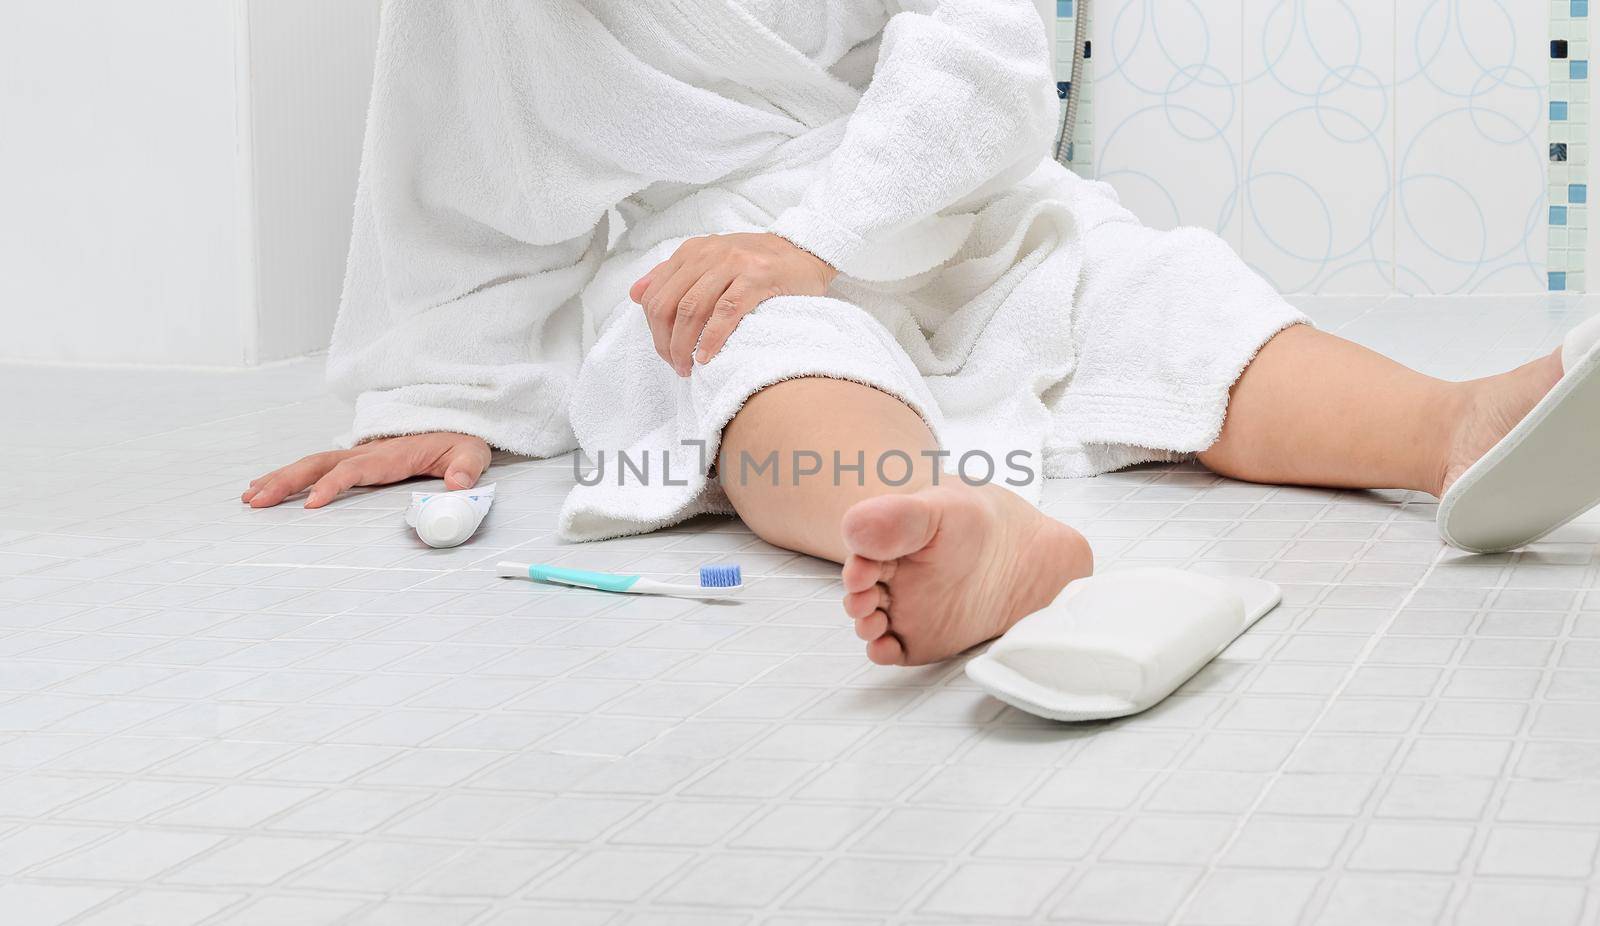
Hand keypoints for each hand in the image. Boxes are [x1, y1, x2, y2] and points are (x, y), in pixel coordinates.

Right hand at [242, 432, 490, 508]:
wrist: (457, 422)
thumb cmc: (461, 440)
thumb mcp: (473, 452)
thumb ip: (467, 468)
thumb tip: (457, 484)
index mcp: (391, 454)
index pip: (354, 469)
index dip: (332, 485)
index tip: (310, 504)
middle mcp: (367, 452)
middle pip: (319, 464)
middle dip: (286, 481)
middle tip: (257, 501)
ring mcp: (358, 454)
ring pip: (311, 464)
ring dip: (279, 479)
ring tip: (250, 497)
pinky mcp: (356, 460)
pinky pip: (318, 467)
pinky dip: (290, 476)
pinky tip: (269, 488)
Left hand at [630, 232, 837, 375]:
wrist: (806, 252)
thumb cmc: (758, 264)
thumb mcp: (710, 262)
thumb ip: (672, 275)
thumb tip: (635, 294)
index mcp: (693, 251)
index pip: (656, 294)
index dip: (653, 329)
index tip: (665, 352)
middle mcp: (710, 254)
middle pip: (669, 304)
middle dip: (666, 341)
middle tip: (675, 365)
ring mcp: (734, 264)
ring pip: (692, 309)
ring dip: (685, 345)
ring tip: (688, 367)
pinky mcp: (758, 277)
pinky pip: (725, 311)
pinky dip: (712, 338)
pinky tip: (708, 357)